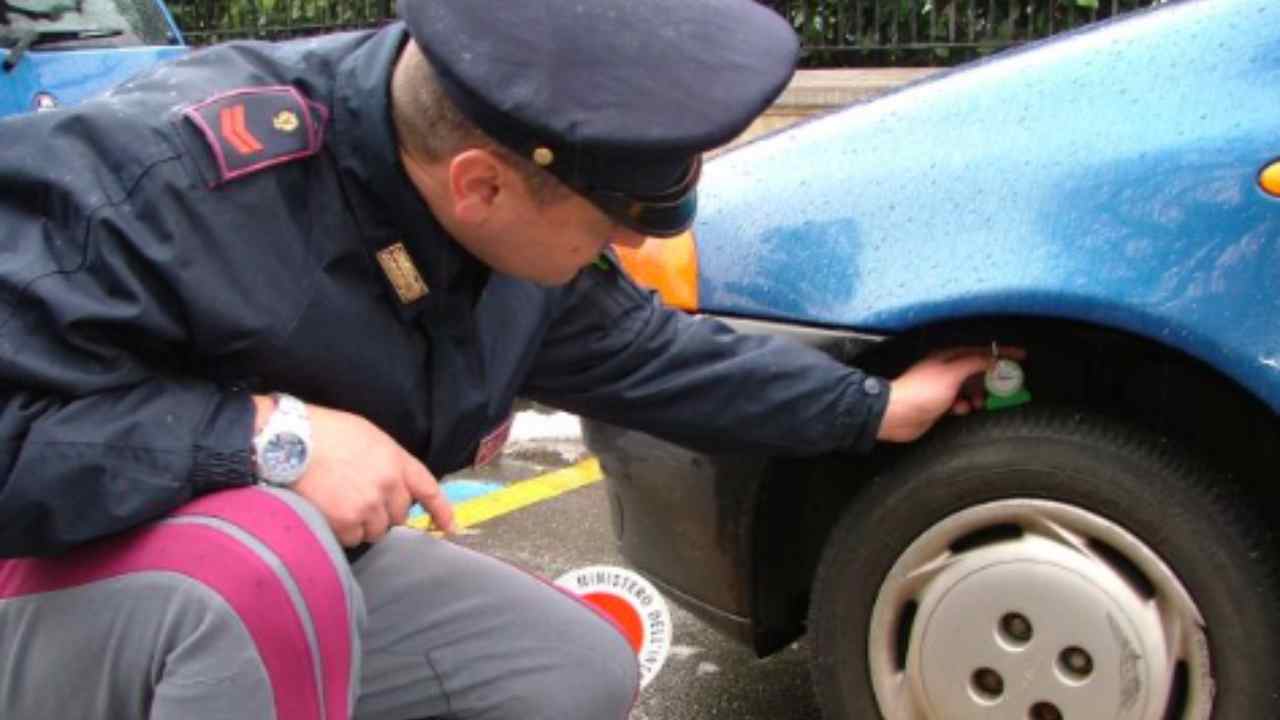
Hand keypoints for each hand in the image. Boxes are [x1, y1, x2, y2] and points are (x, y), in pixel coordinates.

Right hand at [255, 397, 456, 544]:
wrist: (291, 441)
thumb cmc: (325, 432)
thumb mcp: (368, 437)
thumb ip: (388, 462)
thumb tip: (393, 482)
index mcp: (397, 461)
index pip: (428, 489)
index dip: (441, 510)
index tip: (449, 526)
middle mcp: (389, 486)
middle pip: (400, 516)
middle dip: (385, 512)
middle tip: (361, 498)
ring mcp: (369, 506)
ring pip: (377, 531)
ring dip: (364, 524)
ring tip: (341, 503)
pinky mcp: (346, 523)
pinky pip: (353, 538)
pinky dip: (344, 531)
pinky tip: (330, 511)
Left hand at [876, 346, 1026, 442]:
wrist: (895, 415)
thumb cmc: (921, 391)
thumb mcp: (952, 374)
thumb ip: (974, 364)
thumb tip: (993, 359)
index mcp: (948, 356)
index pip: (981, 351)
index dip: (1002, 353)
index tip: (1021, 356)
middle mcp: (947, 370)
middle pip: (978, 371)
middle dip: (992, 379)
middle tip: (1007, 386)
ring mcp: (944, 387)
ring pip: (971, 389)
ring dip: (979, 396)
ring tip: (979, 403)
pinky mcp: (940, 405)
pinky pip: (961, 404)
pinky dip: (965, 407)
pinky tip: (961, 410)